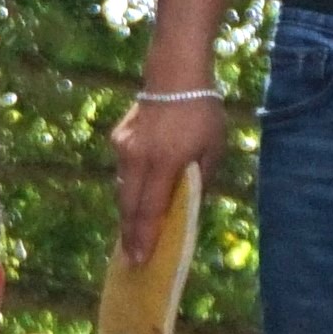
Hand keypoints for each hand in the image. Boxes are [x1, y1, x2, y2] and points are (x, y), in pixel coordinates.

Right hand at [110, 88, 226, 267]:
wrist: (174, 73)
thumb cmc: (202, 112)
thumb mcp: (213, 149)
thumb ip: (200, 180)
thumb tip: (189, 205)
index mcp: (165, 163)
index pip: (151, 210)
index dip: (145, 237)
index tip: (140, 260)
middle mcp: (138, 159)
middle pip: (129, 206)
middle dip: (130, 234)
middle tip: (131, 257)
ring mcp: (124, 148)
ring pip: (123, 189)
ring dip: (129, 212)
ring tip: (133, 233)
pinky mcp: (119, 139)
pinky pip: (124, 170)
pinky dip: (131, 187)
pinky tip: (138, 195)